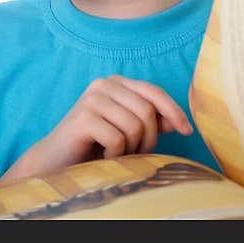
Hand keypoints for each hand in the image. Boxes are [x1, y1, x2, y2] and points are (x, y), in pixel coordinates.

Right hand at [0, 75, 192, 181]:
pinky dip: (115, 155)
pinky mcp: (83, 117)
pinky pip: (118, 139)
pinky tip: (103, 156)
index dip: (174, 111)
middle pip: (147, 111)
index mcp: (115, 82)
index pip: (154, 92)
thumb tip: (175, 121)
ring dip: (132, 148)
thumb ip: (149, 121)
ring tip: (117, 153)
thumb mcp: (126, 130)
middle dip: (148, 138)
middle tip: (134, 152)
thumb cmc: (95, 145)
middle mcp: (103, 84)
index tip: (187, 131)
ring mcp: (92, 98)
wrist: (56, 159)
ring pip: (135, 126)